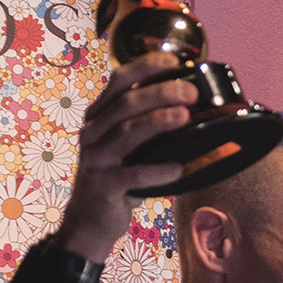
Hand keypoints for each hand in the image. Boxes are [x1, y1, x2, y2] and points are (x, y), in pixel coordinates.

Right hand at [55, 53, 197, 262]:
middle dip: (161, 93)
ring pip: (126, 133)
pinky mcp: (103, 186)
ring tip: (185, 118)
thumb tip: (193, 107)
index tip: (176, 61)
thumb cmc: (117, 179)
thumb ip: (148, 125)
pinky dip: (156, 171)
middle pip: (126, 103)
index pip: (119, 80)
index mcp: (99, 116)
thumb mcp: (127, 147)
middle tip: (191, 92)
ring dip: (158, 122)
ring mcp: (95, 159)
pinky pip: (131, 175)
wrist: (90, 222)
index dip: (146, 66)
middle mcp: (93, 132)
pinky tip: (178, 168)